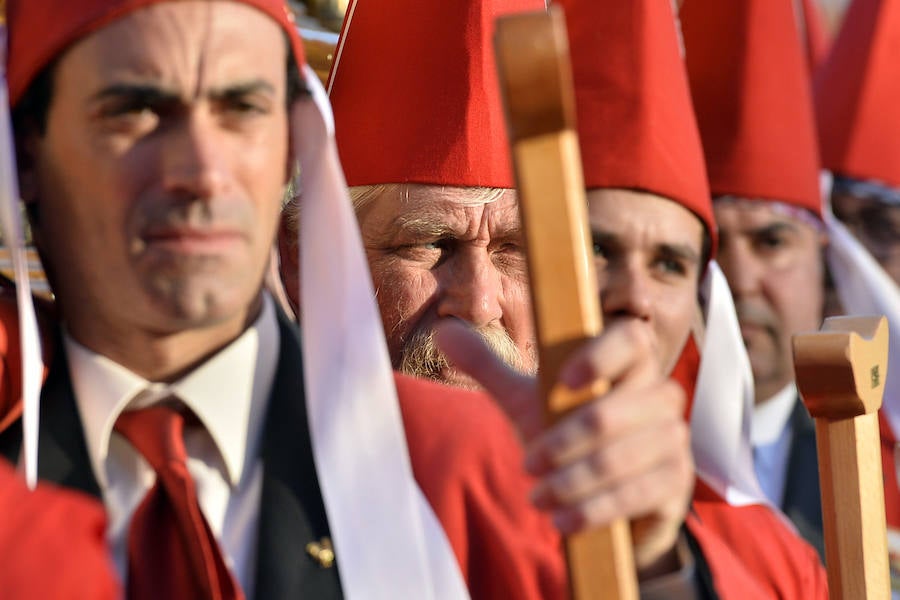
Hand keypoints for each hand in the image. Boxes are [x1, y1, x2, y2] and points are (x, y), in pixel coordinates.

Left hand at [435, 318, 693, 573]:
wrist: (602, 495)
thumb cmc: (565, 434)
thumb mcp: (526, 401)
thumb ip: (489, 367)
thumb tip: (444, 332)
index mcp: (629, 363)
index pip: (631, 339)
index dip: (600, 354)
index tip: (561, 379)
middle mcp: (660, 397)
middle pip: (613, 410)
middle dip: (563, 442)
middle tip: (527, 464)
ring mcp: (674, 442)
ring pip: (620, 458)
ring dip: (573, 482)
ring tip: (537, 498)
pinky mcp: (676, 486)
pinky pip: (637, 496)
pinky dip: (594, 510)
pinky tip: (563, 522)